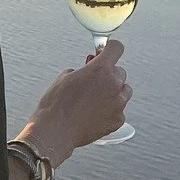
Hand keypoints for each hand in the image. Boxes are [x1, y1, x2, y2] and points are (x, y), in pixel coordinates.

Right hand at [18, 41, 130, 167]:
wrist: (55, 131)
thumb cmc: (56, 104)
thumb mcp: (65, 77)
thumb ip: (82, 71)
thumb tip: (87, 73)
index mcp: (100, 70)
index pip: (116, 48)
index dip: (110, 48)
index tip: (106, 51)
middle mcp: (113, 85)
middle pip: (120, 72)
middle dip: (108, 75)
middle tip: (94, 82)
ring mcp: (118, 104)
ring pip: (124, 91)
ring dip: (114, 92)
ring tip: (96, 99)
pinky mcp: (118, 120)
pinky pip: (119, 110)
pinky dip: (111, 111)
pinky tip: (95, 114)